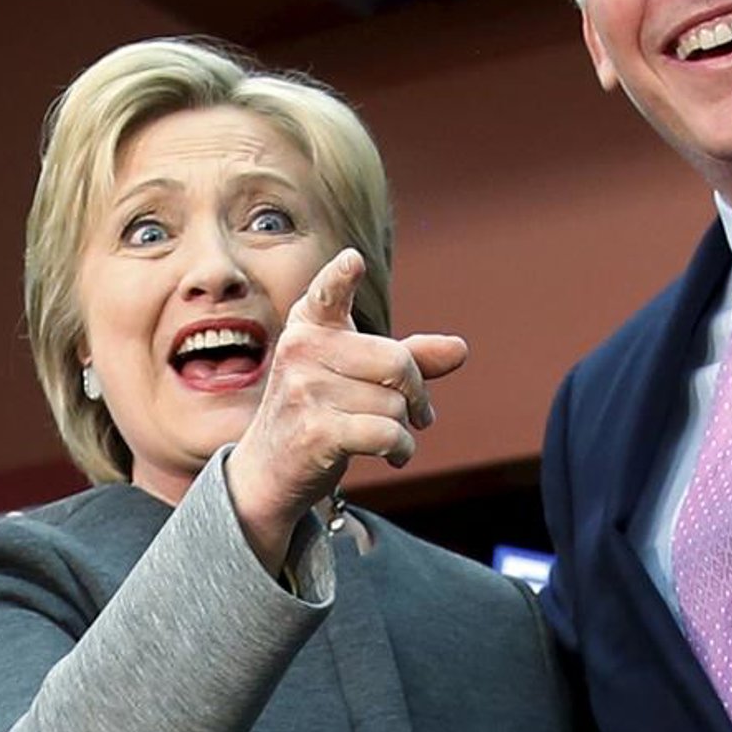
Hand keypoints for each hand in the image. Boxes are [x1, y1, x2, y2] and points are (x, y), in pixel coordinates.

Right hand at [226, 249, 467, 559]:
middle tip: (419, 413)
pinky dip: (401, 449)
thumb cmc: (321, 413)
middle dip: (417, 392)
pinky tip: (392, 455)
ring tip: (388, 437)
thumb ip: (408, 357)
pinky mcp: (315, 430)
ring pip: (395, 404)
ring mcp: (305, 390)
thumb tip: (460, 349)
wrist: (271, 469)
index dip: (341, 277)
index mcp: (311, 325)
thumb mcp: (357, 376)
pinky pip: (387, 434)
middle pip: (397, 362)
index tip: (352, 262)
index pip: (328, 294)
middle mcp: (302, 349)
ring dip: (403, 428)